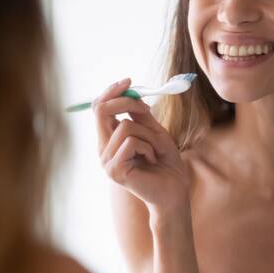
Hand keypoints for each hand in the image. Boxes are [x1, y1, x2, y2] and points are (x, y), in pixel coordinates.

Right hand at [93, 78, 188, 211]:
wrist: (174, 191)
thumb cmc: (166, 163)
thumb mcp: (155, 132)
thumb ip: (140, 115)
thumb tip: (131, 91)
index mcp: (109, 139)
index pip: (99, 108)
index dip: (111, 91)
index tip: (128, 81)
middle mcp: (103, 149)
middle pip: (101, 111)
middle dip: (126, 100)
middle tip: (146, 106)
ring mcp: (106, 161)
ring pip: (125, 126)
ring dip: (149, 134)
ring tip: (155, 150)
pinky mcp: (115, 170)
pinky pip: (132, 142)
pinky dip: (149, 147)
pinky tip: (152, 160)